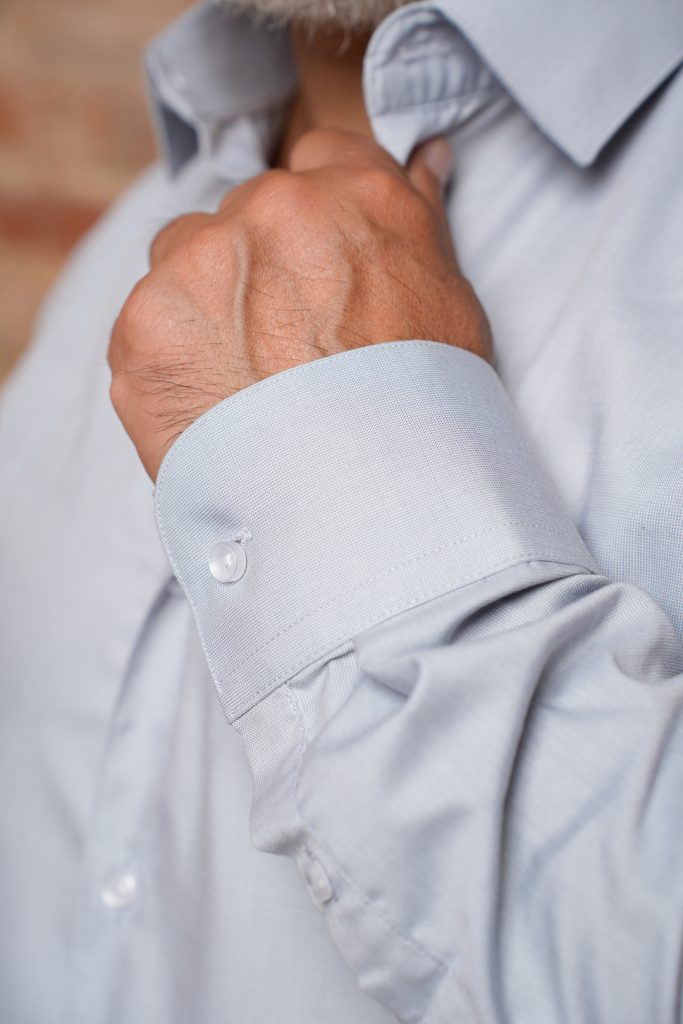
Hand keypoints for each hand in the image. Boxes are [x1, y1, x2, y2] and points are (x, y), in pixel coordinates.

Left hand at [108, 128, 491, 479]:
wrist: (364, 505)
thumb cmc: (422, 409)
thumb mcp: (448, 303)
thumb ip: (420, 220)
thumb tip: (427, 159)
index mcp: (353, 196)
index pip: (321, 161)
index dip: (320, 220)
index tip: (320, 266)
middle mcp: (271, 212)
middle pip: (244, 213)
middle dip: (259, 265)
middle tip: (285, 346)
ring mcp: (199, 267)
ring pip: (181, 260)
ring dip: (201, 302)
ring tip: (242, 382)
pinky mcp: (143, 330)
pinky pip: (146, 329)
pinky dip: (169, 364)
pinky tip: (212, 410)